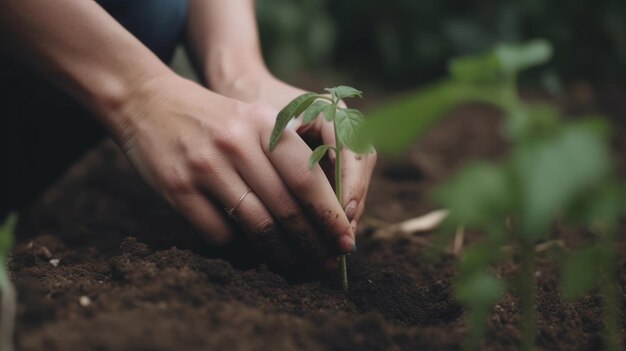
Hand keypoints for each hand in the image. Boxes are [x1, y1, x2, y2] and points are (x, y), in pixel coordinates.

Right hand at [114, 73, 355, 269]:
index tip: (346, 241)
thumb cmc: (214, 119)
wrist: (148, 101)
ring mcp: (205, 165)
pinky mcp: (178, 188)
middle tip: (327, 264)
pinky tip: (246, 246)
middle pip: (286, 207)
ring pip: (256, 225)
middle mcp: (237, 143)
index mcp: (263, 122)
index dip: (331, 215)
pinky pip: (219, 232)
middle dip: (313, 243)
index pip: (308, 177)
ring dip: (280, 252)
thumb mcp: (254, 119)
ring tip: (294, 263)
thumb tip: (323, 214)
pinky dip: (237, 245)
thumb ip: (287, 157)